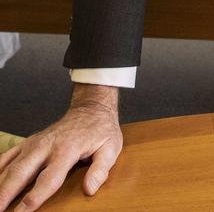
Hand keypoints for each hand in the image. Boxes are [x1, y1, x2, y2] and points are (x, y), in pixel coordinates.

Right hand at [0, 84, 121, 210]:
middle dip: (6, 193)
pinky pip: (8, 155)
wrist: (91, 108)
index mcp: (67, 149)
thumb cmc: (101, 130)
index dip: (34, 198)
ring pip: (10, 165)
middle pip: (21, 172)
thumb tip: (90, 189)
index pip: (48, 179)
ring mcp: (35, 143)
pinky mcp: (29, 142)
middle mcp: (46, 145)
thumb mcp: (111, 147)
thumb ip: (100, 169)